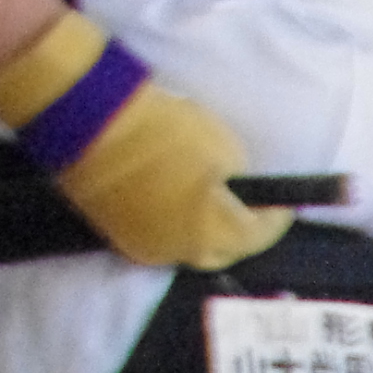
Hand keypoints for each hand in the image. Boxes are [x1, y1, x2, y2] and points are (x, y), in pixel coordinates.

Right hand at [0, 13, 287, 272]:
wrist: (92, 121)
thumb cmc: (163, 129)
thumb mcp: (220, 142)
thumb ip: (237, 176)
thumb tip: (237, 188)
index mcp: (216, 232)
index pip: (260, 233)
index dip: (275, 216)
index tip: (280, 200)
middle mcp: (184, 250)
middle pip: (224, 251)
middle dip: (239, 231)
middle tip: (245, 204)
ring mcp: (148, 246)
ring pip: (188, 248)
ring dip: (203, 231)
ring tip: (207, 203)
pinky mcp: (117, 235)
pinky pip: (159, 240)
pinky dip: (173, 227)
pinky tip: (172, 203)